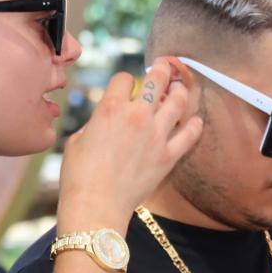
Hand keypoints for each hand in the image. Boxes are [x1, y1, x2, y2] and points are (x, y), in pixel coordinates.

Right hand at [58, 57, 202, 231]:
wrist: (95, 206)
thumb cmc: (78, 176)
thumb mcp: (76, 140)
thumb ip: (94, 124)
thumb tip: (102, 124)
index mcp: (110, 108)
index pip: (125, 78)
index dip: (125, 81)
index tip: (126, 86)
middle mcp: (137, 116)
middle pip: (157, 80)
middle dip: (162, 69)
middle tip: (164, 66)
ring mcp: (156, 135)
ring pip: (178, 101)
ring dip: (180, 91)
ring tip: (180, 88)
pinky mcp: (168, 156)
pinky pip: (190, 134)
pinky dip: (194, 125)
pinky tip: (195, 120)